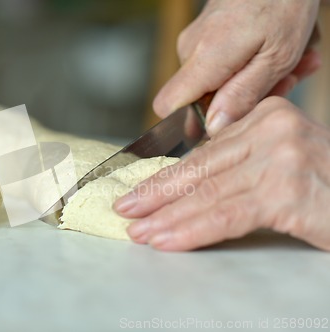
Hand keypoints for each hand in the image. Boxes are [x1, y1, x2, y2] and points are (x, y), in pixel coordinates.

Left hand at [114, 97, 329, 250]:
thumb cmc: (326, 184)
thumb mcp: (281, 160)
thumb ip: (240, 163)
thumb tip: (188, 180)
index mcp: (266, 116)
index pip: (205, 153)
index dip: (167, 176)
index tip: (138, 191)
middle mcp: (272, 129)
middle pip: (200, 171)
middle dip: (156, 194)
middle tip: (125, 209)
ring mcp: (281, 158)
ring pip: (208, 194)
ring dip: (166, 217)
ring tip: (138, 231)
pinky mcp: (287, 192)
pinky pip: (227, 215)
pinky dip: (192, 230)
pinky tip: (166, 240)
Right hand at [154, 0, 320, 135]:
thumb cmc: (284, 2)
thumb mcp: (276, 57)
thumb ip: (243, 95)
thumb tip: (214, 128)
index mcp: (204, 59)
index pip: (168, 106)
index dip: (189, 123)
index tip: (221, 124)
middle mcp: (191, 50)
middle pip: (200, 98)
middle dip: (241, 99)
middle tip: (283, 83)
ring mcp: (195, 40)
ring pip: (215, 81)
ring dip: (253, 80)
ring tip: (291, 63)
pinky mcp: (205, 34)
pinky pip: (220, 63)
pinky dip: (250, 64)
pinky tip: (277, 52)